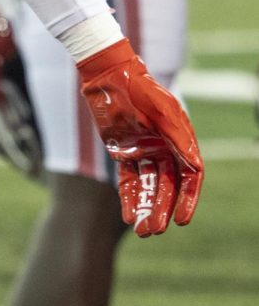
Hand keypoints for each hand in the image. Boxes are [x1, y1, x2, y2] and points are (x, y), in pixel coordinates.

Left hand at [78, 38, 202, 236]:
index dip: (187, 200)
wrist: (108, 73)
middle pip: (167, 187)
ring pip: (148, 187)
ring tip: (144, 231)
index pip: (189, 178)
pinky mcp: (123, 151)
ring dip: (146, 209)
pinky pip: (128, 179)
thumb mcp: (162, 109)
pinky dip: (129, 198)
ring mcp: (144, 152)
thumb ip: (178, 137)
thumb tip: (196, 166)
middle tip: (155, 230)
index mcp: (180, 142)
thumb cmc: (140, 87)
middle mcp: (164, 150)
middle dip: (162, 209)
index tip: (182, 219)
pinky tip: (128, 215)